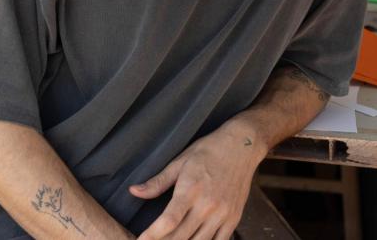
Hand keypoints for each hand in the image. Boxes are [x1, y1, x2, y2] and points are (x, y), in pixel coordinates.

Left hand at [132, 122, 263, 239]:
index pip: (169, 220)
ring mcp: (222, 214)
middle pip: (181, 236)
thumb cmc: (209, 150)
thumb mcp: (180, 161)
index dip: (153, 235)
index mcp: (191, 189)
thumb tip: (134, 192)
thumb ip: (158, 182)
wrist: (242, 145)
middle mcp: (208, 205)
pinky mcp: (233, 218)